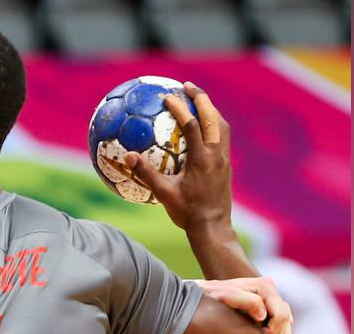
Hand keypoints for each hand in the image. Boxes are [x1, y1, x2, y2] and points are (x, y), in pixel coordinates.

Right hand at [124, 82, 231, 230]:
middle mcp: (217, 154)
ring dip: (210, 110)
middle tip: (186, 85)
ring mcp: (224, 159)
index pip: (192, 125)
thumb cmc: (186, 213)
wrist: (212, 227)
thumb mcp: (163, 194)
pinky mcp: (226, 165)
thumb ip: (146, 174)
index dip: (180, 108)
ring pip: (221, 125)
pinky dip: (213, 125)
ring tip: (197, 101)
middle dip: (201, 98)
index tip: (167, 96)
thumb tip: (127, 157)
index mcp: (202, 158)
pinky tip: (202, 128)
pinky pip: (222, 137)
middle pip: (213, 117)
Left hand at [199, 276, 293, 333]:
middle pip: (286, 319)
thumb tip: (262, 314)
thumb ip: (245, 301)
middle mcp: (270, 290)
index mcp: (264, 287)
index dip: (274, 332)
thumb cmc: (211, 297)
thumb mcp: (223, 297)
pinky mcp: (269, 306)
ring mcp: (271, 298)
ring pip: (288, 322)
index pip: (281, 315)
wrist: (203, 293)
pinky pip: (284, 322)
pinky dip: (279, 333)